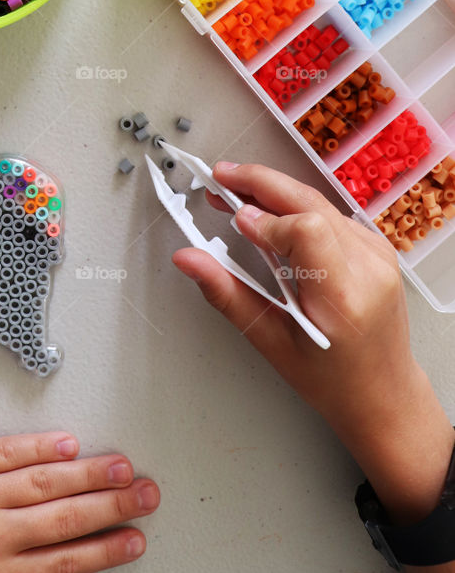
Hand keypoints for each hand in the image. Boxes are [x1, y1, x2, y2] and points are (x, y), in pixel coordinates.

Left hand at [0, 431, 159, 572]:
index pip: (65, 560)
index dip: (106, 549)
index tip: (134, 540)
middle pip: (67, 516)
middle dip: (115, 506)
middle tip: (147, 495)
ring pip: (45, 480)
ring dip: (90, 473)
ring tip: (121, 467)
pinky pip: (6, 451)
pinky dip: (40, 447)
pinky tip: (67, 444)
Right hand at [173, 162, 451, 523]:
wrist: (383, 394)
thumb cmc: (332, 380)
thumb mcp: (272, 342)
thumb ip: (227, 294)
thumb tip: (189, 259)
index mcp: (344, 296)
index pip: (306, 230)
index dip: (266, 220)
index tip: (233, 220)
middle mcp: (368, 268)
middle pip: (311, 202)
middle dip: (260, 183)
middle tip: (219, 178)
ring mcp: (376, 254)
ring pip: (318, 202)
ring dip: (274, 191)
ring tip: (234, 193)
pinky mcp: (375, 248)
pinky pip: (328, 213)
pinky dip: (293, 206)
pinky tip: (267, 212)